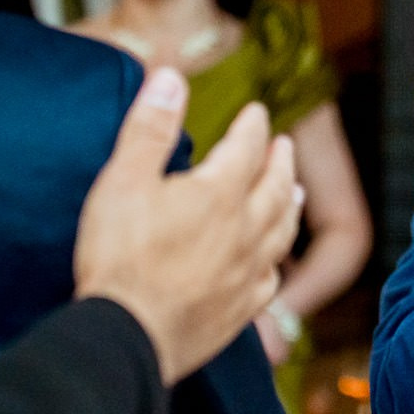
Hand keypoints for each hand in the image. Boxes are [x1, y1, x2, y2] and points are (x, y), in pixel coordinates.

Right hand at [74, 68, 303, 385]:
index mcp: (219, 194)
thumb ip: (150, 128)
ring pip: (281, 232)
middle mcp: (244, 231)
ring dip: (289, 206)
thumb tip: (171, 77)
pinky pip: (269, 280)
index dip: (253, 126)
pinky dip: (275, 261)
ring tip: (293, 193)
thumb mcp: (122, 181)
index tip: (257, 112)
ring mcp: (246, 273)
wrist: (127, 336)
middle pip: (275, 188)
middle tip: (285, 146)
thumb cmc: (119, 258)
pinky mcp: (239, 311)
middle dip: (280, 162)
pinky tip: (270, 263)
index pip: (248, 147)